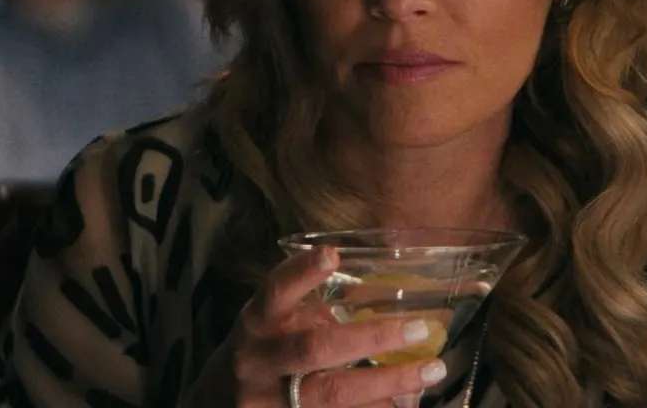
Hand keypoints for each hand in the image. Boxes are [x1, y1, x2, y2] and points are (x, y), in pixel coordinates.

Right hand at [183, 246, 448, 406]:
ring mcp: (269, 402)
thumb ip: (312, 310)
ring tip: (431, 372)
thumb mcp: (273, 324)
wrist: (215, 405)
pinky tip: (404, 405)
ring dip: (386, 384)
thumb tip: (390, 297)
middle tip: (420, 328)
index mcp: (257, 324)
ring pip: (332, 395)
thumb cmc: (262, 353)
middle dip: (371, 338)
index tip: (332, 253)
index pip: (275, 292)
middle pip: (315, 349)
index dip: (301, 274)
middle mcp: (259, 362)